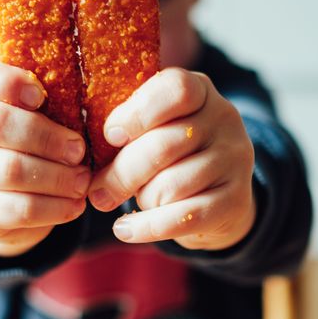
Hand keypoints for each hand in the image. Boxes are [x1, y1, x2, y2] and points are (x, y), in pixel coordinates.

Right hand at [0, 51, 88, 256]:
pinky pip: (16, 209)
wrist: (12, 196)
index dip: (7, 82)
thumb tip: (99, 103)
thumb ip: (57, 97)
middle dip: (46, 137)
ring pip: (7, 170)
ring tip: (82, 180)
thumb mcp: (44, 110)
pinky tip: (75, 204)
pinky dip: (53, 207)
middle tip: (79, 150)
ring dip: (56, 177)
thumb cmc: (38, 138)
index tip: (40, 95)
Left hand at [87, 68, 255, 249]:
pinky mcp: (236, 201)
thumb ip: (127, 131)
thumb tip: (82, 157)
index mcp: (200, 90)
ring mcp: (235, 160)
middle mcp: (225, 119)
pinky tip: (126, 229)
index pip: (176, 89)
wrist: (218, 196)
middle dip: (122, 172)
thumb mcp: (152, 130)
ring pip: (172, 185)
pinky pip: (183, 217)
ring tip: (132, 203)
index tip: (110, 136)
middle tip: (96, 191)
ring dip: (141, 199)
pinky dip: (146, 227)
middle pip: (165, 145)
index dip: (137, 113)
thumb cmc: (170, 156)